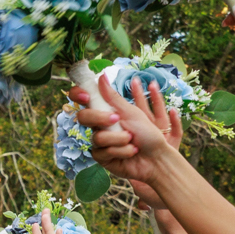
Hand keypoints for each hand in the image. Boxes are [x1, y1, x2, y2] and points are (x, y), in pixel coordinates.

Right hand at [70, 75, 174, 189]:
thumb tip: (101, 75)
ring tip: (133, 141)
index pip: (84, 100)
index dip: (78, 94)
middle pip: (84, 117)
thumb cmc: (148, 134)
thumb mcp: (132, 112)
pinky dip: (120, 151)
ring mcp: (100, 143)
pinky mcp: (102, 158)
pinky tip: (131, 152)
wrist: (156, 158)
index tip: (85, 96)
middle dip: (100, 117)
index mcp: (106, 112)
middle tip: (116, 119)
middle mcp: (100, 126)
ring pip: (97, 137)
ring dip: (119, 139)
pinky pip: (102, 152)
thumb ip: (113, 97)